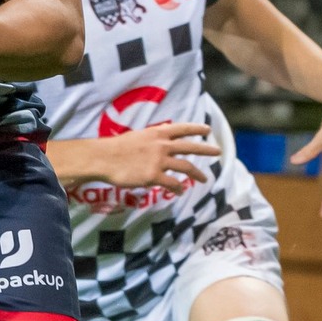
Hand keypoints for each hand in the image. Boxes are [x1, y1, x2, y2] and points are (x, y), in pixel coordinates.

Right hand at [89, 122, 222, 193]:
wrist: (104, 158)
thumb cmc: (116, 148)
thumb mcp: (137, 136)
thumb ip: (152, 137)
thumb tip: (162, 135)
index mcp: (157, 133)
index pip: (182, 129)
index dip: (196, 129)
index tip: (207, 130)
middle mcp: (162, 145)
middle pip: (190, 148)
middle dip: (206, 149)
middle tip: (218, 152)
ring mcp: (159, 161)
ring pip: (185, 167)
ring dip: (197, 174)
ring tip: (204, 179)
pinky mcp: (153, 176)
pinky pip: (172, 183)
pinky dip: (178, 188)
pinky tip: (180, 192)